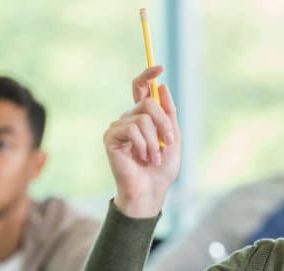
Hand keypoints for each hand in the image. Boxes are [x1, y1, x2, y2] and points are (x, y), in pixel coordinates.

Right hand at [104, 66, 180, 217]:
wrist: (151, 191)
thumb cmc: (162, 168)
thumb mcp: (173, 137)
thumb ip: (168, 114)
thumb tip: (162, 86)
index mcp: (144, 118)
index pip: (141, 89)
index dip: (147, 76)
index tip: (159, 67)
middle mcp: (129, 119)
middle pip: (147, 102)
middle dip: (164, 123)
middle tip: (168, 143)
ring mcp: (118, 128)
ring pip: (142, 117)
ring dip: (154, 140)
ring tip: (154, 158)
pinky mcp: (110, 138)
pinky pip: (131, 129)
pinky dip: (143, 145)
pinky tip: (142, 158)